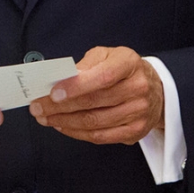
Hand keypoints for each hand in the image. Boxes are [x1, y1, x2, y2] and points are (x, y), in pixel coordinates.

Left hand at [28, 46, 163, 144]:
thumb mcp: (107, 55)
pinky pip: (102, 137)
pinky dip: (78, 133)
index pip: (102, 77)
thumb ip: (85, 64)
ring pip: (95, 123)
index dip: (75, 87)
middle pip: (94, 102)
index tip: (52, 93)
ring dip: (64, 122)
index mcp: (129, 63)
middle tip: (38, 107)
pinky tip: (63, 126)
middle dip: (60, 107)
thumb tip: (60, 79)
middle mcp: (138, 88)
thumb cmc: (124, 69)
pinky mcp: (136, 131)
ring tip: (45, 118)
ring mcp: (138, 112)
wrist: (156, 89)